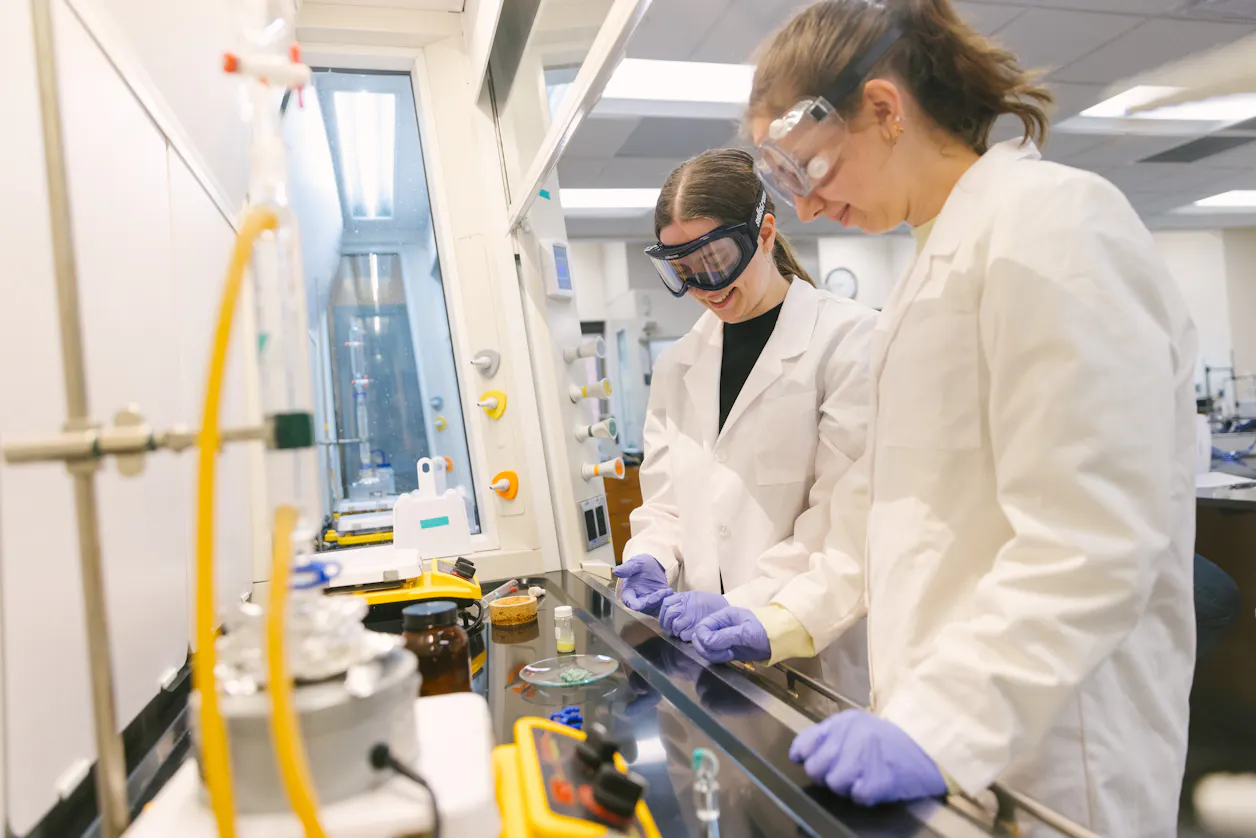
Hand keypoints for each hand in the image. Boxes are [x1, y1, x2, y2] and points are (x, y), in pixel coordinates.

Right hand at [613, 555, 670, 615]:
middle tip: (661, 593)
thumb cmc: (641, 565)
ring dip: (661, 601)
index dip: (632, 604)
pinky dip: (667, 600)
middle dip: (652, 601)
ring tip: (667, 590)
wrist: (654, 565)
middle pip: (643, 606)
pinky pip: (663, 605)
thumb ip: (627, 568)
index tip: (636, 606)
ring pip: (654, 607)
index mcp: (629, 592)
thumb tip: (616, 571)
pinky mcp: (659, 602)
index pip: (628, 600)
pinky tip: (671, 592)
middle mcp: (638, 600)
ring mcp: (649, 602)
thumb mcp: (635, 564)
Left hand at [658, 591, 728, 641]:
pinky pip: (682, 636)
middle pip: (667, 616)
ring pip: (674, 628)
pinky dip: (685, 637)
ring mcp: (688, 618)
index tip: (666, 618)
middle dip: (667, 624)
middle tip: (672, 628)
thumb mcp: (695, 596)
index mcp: (684, 597)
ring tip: (684, 631)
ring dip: (676, 631)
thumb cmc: (712, 604)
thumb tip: (668, 605)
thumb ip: (681, 600)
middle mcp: (684, 606)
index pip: (665, 603)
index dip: (663, 612)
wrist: (726, 612)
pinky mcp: (693, 630)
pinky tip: (691, 634)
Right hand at [691, 607, 770, 663]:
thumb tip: (704, 641)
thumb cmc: (764, 630)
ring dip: (713, 654)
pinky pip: (715, 654)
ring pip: (706, 648)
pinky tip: (730, 656)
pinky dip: (718, 658)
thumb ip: (724, 636)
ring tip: (728, 654)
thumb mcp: (745, 632)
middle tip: (723, 651)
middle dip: (707, 647)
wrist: (780, 639)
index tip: (711, 645)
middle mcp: (720, 626)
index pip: (701, 626)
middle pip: (700, 638)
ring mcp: (724, 638)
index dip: (702, 637)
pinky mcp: (728, 649)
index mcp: (723, 616)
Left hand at [790, 710, 946, 805]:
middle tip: (845, 773)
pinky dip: (864, 795)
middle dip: (826, 776)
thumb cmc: (889, 741)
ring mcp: (867, 755)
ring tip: (863, 778)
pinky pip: (857, 796)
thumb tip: (797, 754)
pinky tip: (875, 785)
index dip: (807, 758)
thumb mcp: (856, 726)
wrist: (929, 749)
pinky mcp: (881, 778)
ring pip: (834, 783)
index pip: (805, 744)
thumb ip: (825, 736)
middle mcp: (853, 734)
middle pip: (815, 768)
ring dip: (846, 786)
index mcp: (844, 721)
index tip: (816, 762)